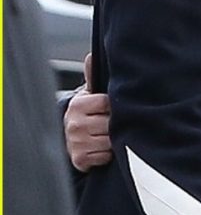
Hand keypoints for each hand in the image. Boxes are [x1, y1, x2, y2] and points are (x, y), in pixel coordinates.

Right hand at [64, 53, 112, 171]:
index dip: (114, 108)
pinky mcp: (79, 159)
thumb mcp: (89, 96)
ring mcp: (76, 142)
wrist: (72, 140)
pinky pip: (104, 156)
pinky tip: (101, 149)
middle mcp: (74, 123)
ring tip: (106, 136)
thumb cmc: (87, 115)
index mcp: (78, 104)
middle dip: (115, 125)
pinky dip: (106, 154)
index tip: (110, 110)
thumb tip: (91, 56)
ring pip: (109, 141)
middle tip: (110, 125)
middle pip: (111, 124)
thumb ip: (93, 78)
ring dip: (112, 141)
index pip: (108, 104)